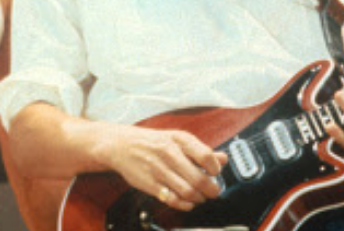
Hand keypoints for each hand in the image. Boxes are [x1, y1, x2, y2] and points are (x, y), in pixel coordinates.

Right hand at [98, 124, 227, 210]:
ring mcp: (159, 170)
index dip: (215, 169)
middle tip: (212, 191)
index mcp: (179, 140)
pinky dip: (184, 205)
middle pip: (199, 178)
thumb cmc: (152, 142)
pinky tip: (187, 202)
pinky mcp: (150, 184)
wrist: (121, 145)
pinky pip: (172, 200)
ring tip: (200, 197)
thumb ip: (201, 150)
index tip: (215, 173)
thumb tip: (223, 159)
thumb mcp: (177, 139)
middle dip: (211, 190)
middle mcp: (169, 153)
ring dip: (198, 198)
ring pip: (187, 192)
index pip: (206, 156)